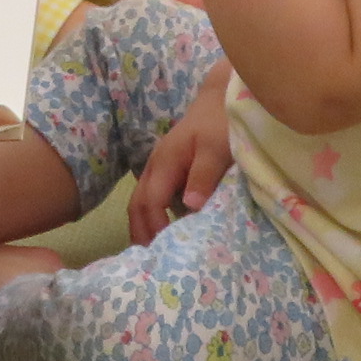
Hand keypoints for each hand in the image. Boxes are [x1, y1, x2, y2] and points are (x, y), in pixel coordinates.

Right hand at [129, 60, 234, 241]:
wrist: (222, 97)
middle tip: (149, 263)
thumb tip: (189, 207)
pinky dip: (153, 217)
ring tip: (153, 254)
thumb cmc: (221, 122)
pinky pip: (153, 198)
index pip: (151, 202)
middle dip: (140, 232)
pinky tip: (166, 232)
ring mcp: (160, 167)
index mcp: (165, 162)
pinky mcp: (169, 170)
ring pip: (142, 202)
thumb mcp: (216, 149)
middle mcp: (155, 166)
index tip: (165, 251)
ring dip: (144, 226)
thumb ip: (203, 176)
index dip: (155, 227)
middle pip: (138, 205)